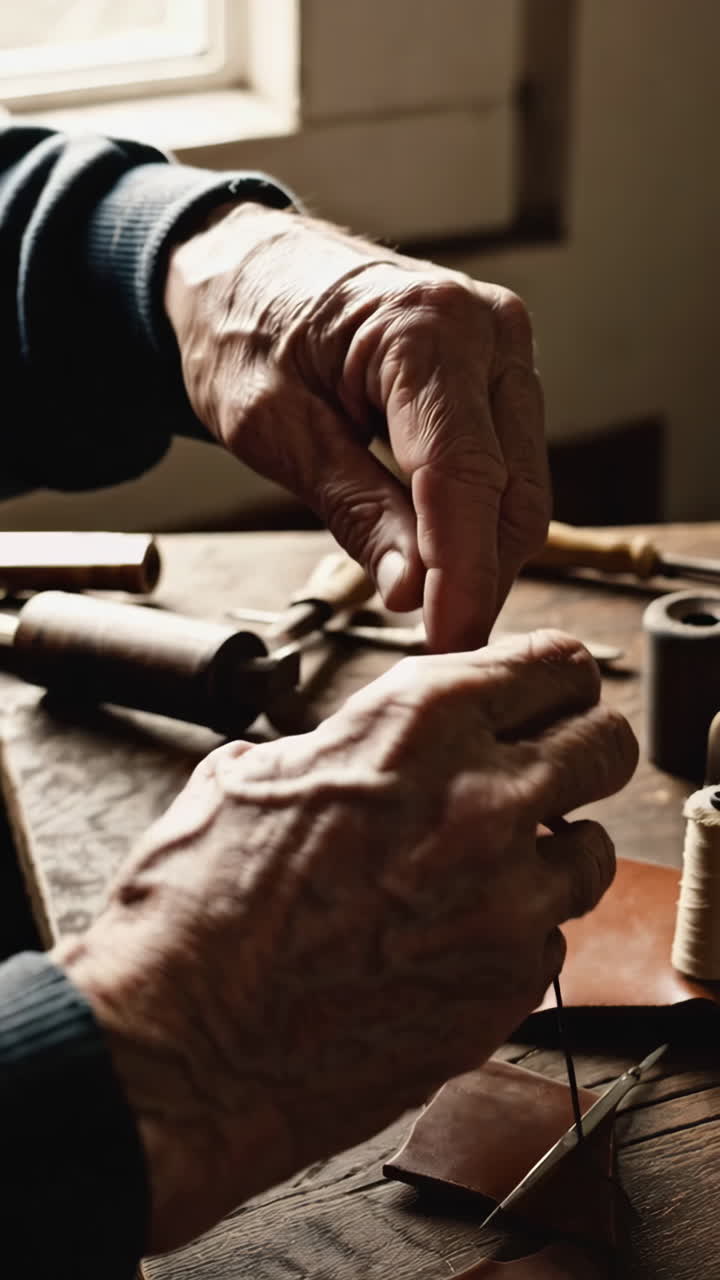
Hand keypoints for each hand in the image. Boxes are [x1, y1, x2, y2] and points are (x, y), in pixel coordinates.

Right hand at [54, 631, 636, 1251]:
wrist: (187, 1045)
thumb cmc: (199, 908)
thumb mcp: (252, 779)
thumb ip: (338, 750)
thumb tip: (354, 753)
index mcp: (416, 726)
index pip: (553, 666)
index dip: (553, 680)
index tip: (548, 697)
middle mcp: (483, 801)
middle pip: (607, 746)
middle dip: (578, 754)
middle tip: (544, 776)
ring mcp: (509, 901)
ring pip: (592, 852)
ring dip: (550, 854)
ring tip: (483, 875)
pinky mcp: (510, 986)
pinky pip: (548, 940)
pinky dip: (512, 936)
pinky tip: (446, 945)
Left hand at [164, 204, 548, 650]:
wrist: (245, 268)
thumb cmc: (245, 328)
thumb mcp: (277, 429)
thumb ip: (354, 508)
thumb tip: (413, 590)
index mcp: (425, 327)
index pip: (465, 475)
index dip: (463, 572)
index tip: (450, 638)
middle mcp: (487, 329)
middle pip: (514, 490)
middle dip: (480, 576)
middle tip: (435, 640)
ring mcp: (503, 350)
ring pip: (523, 487)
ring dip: (484, 555)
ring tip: (431, 603)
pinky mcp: (499, 376)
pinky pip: (511, 467)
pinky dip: (480, 520)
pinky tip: (441, 554)